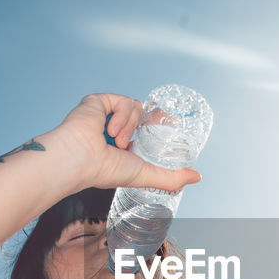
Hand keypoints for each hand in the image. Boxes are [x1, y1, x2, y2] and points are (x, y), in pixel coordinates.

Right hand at [53, 93, 203, 192]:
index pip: (145, 129)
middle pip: (143, 114)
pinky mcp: (98, 102)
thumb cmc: (105, 170)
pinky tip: (109, 129)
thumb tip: (197, 177)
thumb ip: (171, 178)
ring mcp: (107, 114)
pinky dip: (121, 115)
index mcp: (123, 145)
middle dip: (148, 121)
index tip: (171, 123)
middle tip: (148, 131)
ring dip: (130, 125)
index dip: (158, 124)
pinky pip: (124, 101)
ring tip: (117, 141)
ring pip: (136, 107)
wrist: (82, 159)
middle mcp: (115, 128)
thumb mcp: (146, 175)